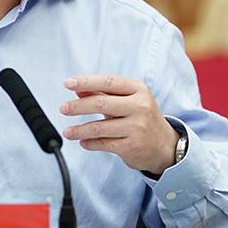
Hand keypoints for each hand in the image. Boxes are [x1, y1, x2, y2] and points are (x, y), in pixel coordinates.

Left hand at [60, 74, 178, 175]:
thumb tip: (77, 89)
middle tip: (63, 108)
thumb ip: (103, 93)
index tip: (68, 84)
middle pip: (101, 103)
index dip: (86, 81)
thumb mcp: (127, 100)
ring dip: (79, 130)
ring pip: (100, 127)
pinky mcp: (132, 146)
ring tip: (68, 132)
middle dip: (78, 106)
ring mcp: (137, 127)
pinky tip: (83, 142)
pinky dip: (90, 143)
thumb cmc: (141, 117)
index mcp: (138, 90)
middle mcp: (140, 106)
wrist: (164, 146)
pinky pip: (104, 144)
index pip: (108, 81)